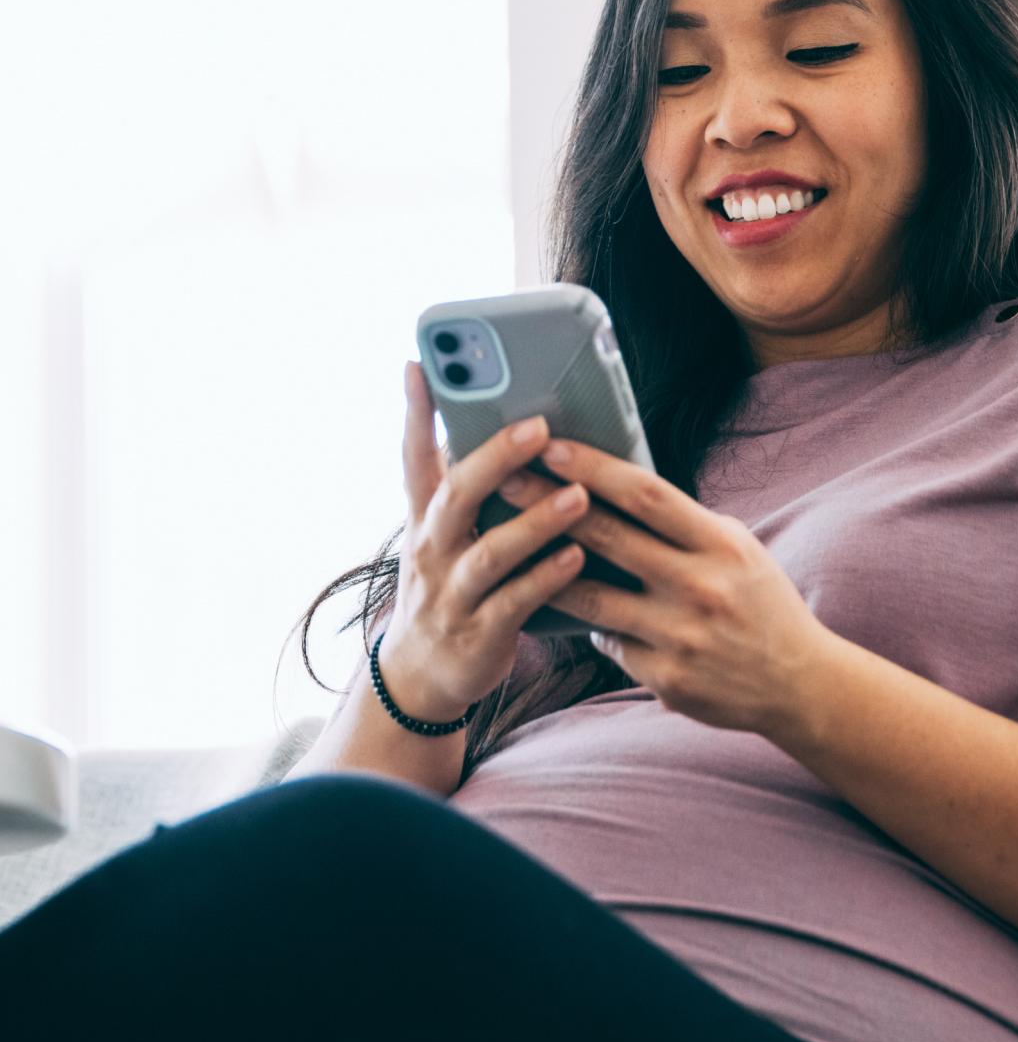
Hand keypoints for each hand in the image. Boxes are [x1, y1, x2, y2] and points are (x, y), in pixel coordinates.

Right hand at [376, 362, 591, 720]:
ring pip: (491, 552)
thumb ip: (474, 491)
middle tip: (538, 427)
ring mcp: (452, 594)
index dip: (415, 411)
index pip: (413, 457)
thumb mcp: (445, 537)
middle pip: (457, 496)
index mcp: (425, 519)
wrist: (420, 677)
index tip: (419, 364)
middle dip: (495, 458)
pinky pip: (515, 602)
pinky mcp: (478, 634)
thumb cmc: (450, 588)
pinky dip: (546, 578)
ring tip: (579, 496)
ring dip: (536, 522)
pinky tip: (578, 556)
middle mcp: (432, 550)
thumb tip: (521, 433)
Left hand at [496, 435, 833, 736]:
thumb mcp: (737, 549)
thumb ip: (684, 525)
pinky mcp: (665, 679)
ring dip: (544, 572)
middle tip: (503, 482)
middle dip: (546, 506)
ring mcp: (680, 637)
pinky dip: (593, 627)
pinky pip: (609, 644)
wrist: (800, 683)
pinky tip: (579, 616)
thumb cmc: (762, 603)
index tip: (550, 446)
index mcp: (719, 544)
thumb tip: (617, 490)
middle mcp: (699, 587)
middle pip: (607, 538)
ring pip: (589, 600)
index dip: (593, 468)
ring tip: (509, 549)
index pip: (646, 494)